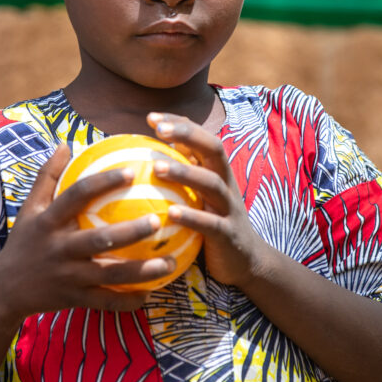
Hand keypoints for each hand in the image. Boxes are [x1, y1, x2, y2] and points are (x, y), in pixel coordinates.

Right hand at [0, 145, 177, 317]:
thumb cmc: (24, 242)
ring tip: (170, 261)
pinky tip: (151, 292)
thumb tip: (66, 143)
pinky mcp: (74, 299)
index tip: (131, 171)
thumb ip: (48, 175)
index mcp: (49, 221)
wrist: (4, 290)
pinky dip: (128, 300)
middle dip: (130, 231)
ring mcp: (68, 276)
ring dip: (142, 271)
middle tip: (158, 219)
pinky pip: (106, 302)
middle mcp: (59, 248)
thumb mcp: (29, 208)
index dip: (103, 182)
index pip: (77, 195)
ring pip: (109, 275)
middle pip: (99, 239)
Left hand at [146, 112, 266, 290]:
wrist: (246, 262)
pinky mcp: (229, 234)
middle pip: (213, 149)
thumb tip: (135, 167)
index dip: (180, 124)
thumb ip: (177, 181)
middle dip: (188, 134)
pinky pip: (211, 224)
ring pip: (212, 183)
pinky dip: (192, 217)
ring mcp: (230, 208)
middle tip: (159, 130)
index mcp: (217, 172)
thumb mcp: (197, 199)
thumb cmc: (210, 226)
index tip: (151, 118)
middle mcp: (226, 184)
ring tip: (157, 168)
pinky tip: (170, 214)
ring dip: (185, 172)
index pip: (201, 138)